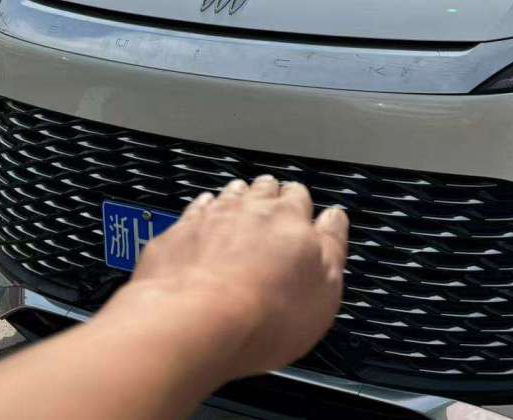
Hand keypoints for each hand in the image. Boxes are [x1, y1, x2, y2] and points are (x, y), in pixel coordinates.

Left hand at [98, 177, 348, 380]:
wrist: (194, 323)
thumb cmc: (266, 315)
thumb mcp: (324, 292)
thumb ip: (332, 247)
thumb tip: (335, 218)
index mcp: (291, 219)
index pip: (301, 197)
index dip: (301, 206)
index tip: (301, 216)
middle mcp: (250, 209)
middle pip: (263, 190)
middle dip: (269, 197)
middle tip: (270, 211)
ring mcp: (210, 218)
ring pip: (228, 195)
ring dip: (236, 200)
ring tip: (239, 209)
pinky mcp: (177, 234)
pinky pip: (193, 213)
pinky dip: (200, 215)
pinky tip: (201, 222)